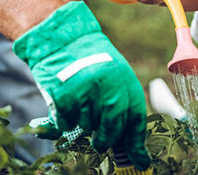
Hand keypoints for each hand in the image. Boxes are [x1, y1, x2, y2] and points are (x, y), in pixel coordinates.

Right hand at [13, 2, 149, 169]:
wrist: (58, 37)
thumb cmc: (86, 59)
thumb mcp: (111, 74)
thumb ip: (121, 105)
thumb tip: (137, 153)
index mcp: (123, 78)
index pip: (134, 117)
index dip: (136, 141)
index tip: (139, 159)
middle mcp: (107, 84)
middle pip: (112, 128)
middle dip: (106, 139)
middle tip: (100, 142)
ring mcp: (85, 90)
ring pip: (87, 126)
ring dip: (82, 124)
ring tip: (77, 106)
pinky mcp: (63, 95)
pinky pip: (66, 123)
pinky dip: (64, 120)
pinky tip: (63, 104)